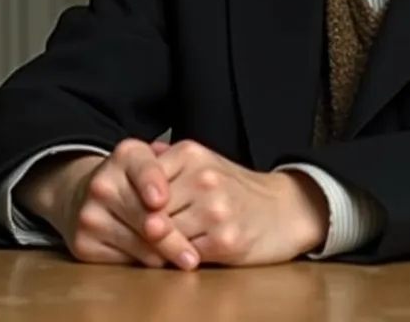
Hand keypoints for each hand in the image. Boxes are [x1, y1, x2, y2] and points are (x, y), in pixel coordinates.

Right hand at [18, 139, 198, 269]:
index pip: (143, 169)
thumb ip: (178, 179)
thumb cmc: (136, 185)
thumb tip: (190, 203)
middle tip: (192, 257)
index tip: (160, 200)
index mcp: (126, 155)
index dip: (151, 183)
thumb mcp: (157, 168)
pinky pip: (123, 260)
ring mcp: (89, 213)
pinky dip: (143, 262)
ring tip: (182, 259)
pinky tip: (155, 258)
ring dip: (163, 255)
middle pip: (145, 216)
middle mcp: (102, 182)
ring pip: (138, 243)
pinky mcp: (82, 242)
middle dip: (173, 238)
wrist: (86, 196)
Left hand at [145, 140, 328, 265]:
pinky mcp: (226, 241)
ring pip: (164, 234)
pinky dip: (177, 257)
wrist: (284, 210)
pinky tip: (181, 253)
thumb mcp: (201, 162)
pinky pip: (184, 253)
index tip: (125, 212)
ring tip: (157, 244)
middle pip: (148, 209)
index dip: (129, 200)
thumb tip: (129, 158)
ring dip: (157, 244)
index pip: (140, 181)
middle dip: (140, 224)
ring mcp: (215, 210)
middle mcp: (203, 178)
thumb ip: (165, 161)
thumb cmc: (234, 188)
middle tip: (134, 233)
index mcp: (190, 154)